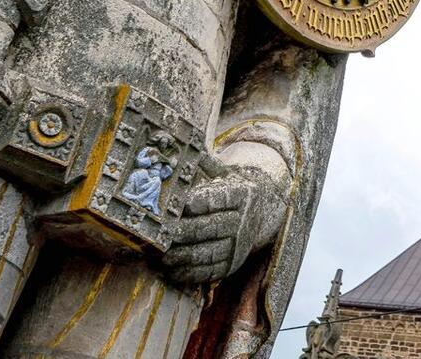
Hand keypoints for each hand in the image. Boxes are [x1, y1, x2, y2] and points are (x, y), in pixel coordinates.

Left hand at [162, 165, 286, 284]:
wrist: (261, 211)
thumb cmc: (231, 188)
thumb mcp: (224, 172)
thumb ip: (203, 162)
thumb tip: (180, 146)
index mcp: (243, 193)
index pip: (220, 198)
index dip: (200, 202)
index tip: (179, 204)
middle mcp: (245, 220)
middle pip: (213, 227)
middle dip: (185, 232)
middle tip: (160, 234)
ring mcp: (240, 245)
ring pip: (211, 252)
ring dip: (184, 256)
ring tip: (161, 256)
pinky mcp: (233, 264)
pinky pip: (211, 272)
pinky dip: (190, 273)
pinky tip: (171, 271)